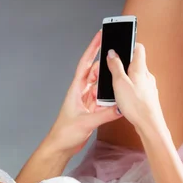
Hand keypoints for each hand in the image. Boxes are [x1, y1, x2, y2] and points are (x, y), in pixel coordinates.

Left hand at [51, 30, 122, 155]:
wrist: (60, 147)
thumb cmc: (65, 133)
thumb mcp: (86, 122)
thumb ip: (105, 115)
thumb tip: (120, 108)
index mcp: (76, 90)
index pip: (85, 64)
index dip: (92, 49)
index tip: (100, 35)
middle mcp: (81, 93)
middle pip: (95, 72)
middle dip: (105, 62)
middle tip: (118, 51)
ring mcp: (86, 101)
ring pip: (100, 86)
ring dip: (109, 81)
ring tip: (121, 72)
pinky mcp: (91, 110)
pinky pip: (103, 99)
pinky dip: (111, 97)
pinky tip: (119, 96)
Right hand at [106, 43, 167, 134]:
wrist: (149, 123)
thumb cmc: (136, 104)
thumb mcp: (119, 83)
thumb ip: (115, 66)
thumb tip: (112, 53)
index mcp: (140, 68)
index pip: (138, 48)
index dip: (129, 44)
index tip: (120, 44)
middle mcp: (147, 75)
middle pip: (136, 62)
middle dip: (124, 63)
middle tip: (112, 67)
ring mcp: (149, 86)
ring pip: (136, 75)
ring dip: (126, 77)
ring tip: (115, 85)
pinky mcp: (148, 96)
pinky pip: (138, 87)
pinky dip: (130, 87)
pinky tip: (123, 96)